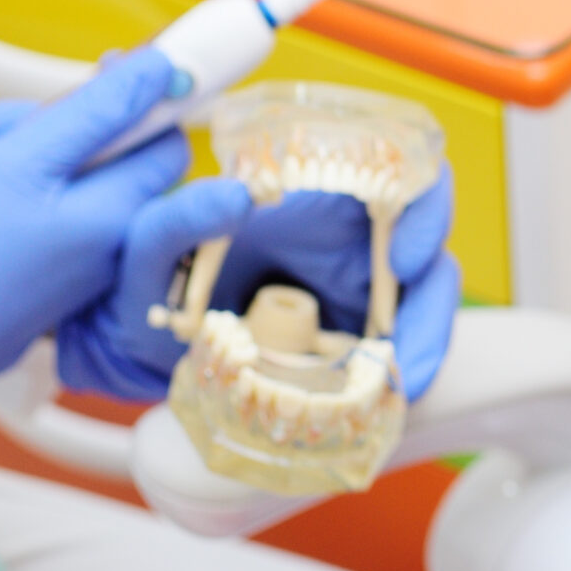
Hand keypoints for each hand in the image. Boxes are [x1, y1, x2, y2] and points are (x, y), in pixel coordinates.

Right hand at [0, 50, 232, 508]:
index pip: (162, 141)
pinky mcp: (31, 273)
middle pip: (94, 155)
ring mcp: (68, 261)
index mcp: (119, 212)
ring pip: (42, 180)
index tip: (82, 80)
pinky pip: (18, 214)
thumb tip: (168, 69)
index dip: (128, 102)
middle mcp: (106, 241)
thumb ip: (100, 110)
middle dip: (30, 129)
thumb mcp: (26, 160)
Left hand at [57, 165, 459, 402]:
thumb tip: (232, 195)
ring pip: (423, 300)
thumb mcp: (151, 242)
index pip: (401, 174)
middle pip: (428, 246)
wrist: (136, 335)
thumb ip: (181, 215)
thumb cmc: (149, 276)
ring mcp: (360, 286)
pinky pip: (399, 344)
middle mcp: (351, 234)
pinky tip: (391, 396)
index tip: (405, 258)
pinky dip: (404, 369)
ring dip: (426, 340)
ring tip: (405, 384)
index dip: (424, 208)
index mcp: (318, 190)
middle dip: (433, 298)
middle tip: (408, 346)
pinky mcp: (357, 332)